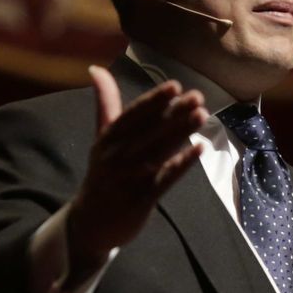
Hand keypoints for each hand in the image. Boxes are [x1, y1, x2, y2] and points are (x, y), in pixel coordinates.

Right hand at [63, 66, 206, 280]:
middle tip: (198, 96)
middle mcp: (116, 156)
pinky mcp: (141, 199)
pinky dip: (181, 163)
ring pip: (158, 151)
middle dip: (174, 113)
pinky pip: (164, 178)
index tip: (175, 86)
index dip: (154, 101)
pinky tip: (199, 149)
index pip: (132, 115)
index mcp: (107, 139)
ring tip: (202, 115)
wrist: (90, 223)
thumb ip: (105, 105)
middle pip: (149, 131)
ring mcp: (129, 178)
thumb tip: (96, 69)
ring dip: (180, 132)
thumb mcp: (102, 140)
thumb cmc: (102, 175)